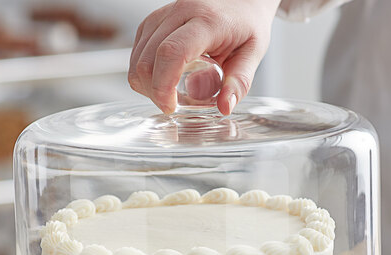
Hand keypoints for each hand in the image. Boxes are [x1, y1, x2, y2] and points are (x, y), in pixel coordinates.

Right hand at [128, 0, 279, 114]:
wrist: (241, 0)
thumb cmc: (246, 24)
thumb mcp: (253, 54)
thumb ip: (239, 82)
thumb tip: (225, 108)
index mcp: (207, 21)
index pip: (172, 53)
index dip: (163, 85)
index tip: (170, 106)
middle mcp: (181, 12)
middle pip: (147, 59)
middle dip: (153, 91)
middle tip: (171, 105)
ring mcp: (163, 15)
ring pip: (138, 57)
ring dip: (146, 84)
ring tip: (168, 93)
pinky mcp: (154, 21)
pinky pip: (137, 51)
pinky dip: (144, 72)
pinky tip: (162, 79)